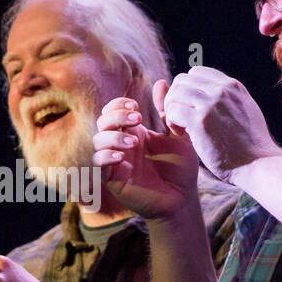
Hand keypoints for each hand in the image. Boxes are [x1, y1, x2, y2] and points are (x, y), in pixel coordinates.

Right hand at [92, 96, 199, 219]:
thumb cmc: (181, 169)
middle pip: (103, 121)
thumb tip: (161, 82)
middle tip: (138, 119)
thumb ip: (168, 111)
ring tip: (134, 142)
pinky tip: (121, 156)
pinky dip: (106, 156)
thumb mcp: (178, 135)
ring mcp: (116, 162)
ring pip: (98, 140)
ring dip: (113, 136)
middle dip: (116, 116)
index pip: (114, 110)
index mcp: (134, 132)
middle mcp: (121, 145)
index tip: (136, 107)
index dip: (119, 105)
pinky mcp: (113, 179)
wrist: (183, 199)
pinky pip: (99, 163)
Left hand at [161, 67, 279, 180]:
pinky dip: (171, 123)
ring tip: (182, 129)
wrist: (258, 164)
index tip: (192, 109)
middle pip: (181, 81)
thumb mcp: (245, 109)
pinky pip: (172, 111)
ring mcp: (211, 104)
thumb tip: (211, 90)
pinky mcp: (201, 121)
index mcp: (232, 85)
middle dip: (176, 99)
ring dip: (171, 111)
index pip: (196, 73)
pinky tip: (182, 135)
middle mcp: (221, 90)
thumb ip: (229, 98)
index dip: (188, 90)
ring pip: (174, 94)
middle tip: (182, 120)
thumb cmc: (251, 145)